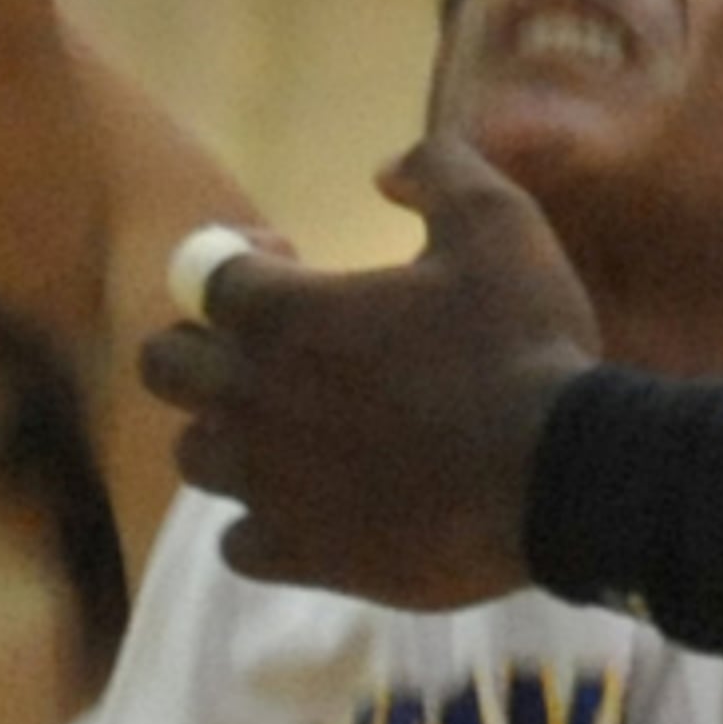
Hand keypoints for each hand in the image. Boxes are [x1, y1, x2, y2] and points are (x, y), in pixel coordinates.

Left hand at [138, 133, 601, 607]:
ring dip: (229, 429)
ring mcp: (270, 486)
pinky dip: (263, 516)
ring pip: (193, 455)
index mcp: (287, 315)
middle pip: (165, 365)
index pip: (198, 272)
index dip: (237, 253)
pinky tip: (311, 499)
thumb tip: (385, 169)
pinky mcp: (299, 555)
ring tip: (290, 420)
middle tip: (271, 339)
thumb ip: (436, 169)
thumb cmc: (522, 341)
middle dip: (203, 338)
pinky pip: (237, 540)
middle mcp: (254, 400)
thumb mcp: (497, 220)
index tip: (289, 255)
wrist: (557, 478)